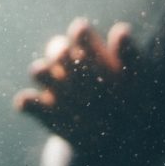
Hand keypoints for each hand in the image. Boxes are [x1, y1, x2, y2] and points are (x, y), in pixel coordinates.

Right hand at [13, 18, 144, 153]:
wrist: (122, 135)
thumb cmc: (132, 96)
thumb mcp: (137, 75)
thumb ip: (129, 53)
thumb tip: (122, 30)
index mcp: (91, 50)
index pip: (79, 32)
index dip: (81, 35)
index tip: (90, 47)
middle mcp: (70, 65)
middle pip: (57, 49)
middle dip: (62, 54)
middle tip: (74, 64)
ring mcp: (56, 86)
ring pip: (38, 70)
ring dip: (43, 74)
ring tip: (58, 85)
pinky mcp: (45, 110)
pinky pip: (28, 102)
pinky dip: (27, 103)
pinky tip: (31, 104)